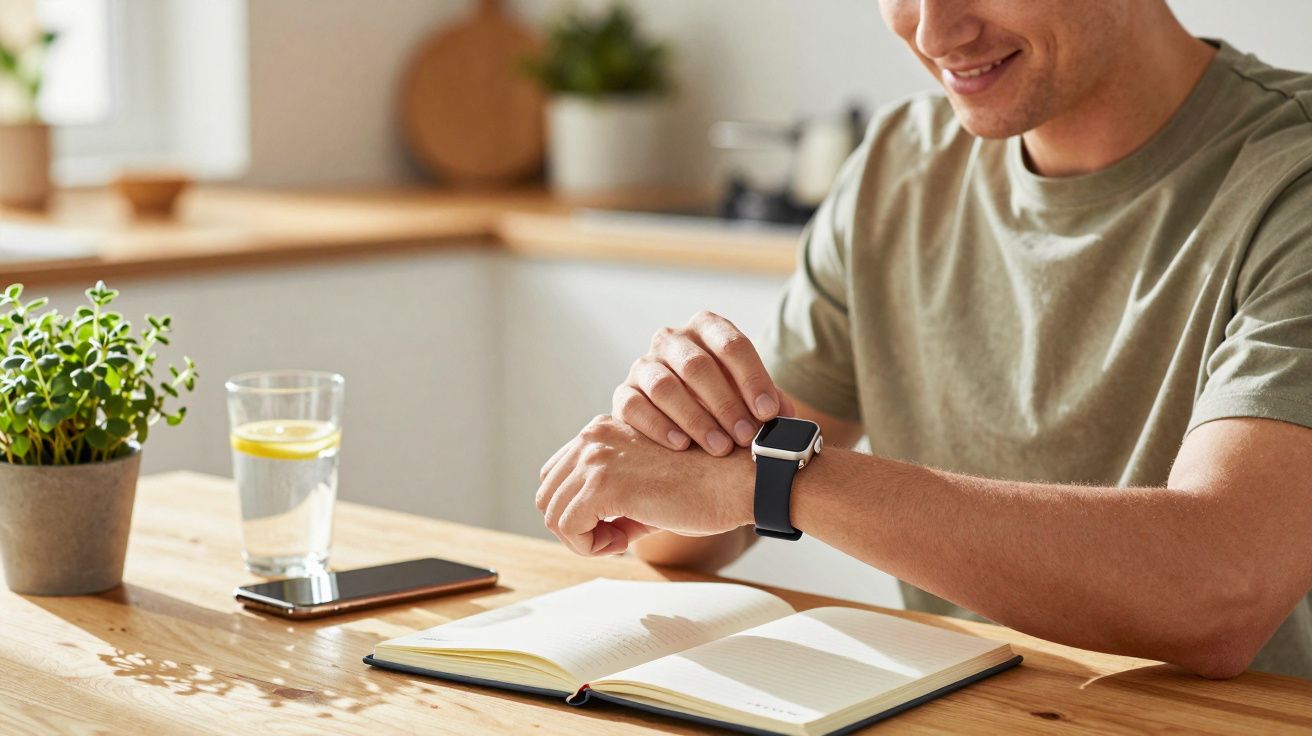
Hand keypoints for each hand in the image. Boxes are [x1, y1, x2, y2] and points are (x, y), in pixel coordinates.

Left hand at [536, 415, 753, 555]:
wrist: (739, 480)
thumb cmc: (706, 485)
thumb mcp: (647, 483)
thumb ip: (614, 498)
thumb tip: (592, 529)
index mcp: (603, 430)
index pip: (558, 475)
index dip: (578, 509)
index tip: (614, 525)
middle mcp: (593, 436)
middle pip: (548, 493)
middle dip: (575, 525)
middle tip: (614, 538)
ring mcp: (597, 458)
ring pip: (552, 512)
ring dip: (582, 538)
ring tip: (619, 541)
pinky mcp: (605, 485)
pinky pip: (568, 527)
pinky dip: (587, 546)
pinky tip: (621, 543)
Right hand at [613, 311, 794, 456]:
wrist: (675, 413)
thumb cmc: (721, 399)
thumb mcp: (746, 394)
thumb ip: (766, 401)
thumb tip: (787, 418)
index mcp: (707, 328)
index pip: (732, 345)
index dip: (753, 379)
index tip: (768, 413)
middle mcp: (672, 339)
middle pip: (697, 365)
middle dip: (726, 404)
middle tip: (746, 436)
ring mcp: (644, 365)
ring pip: (664, 386)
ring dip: (695, 419)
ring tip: (719, 447)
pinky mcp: (624, 393)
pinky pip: (634, 406)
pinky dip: (658, 427)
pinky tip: (681, 446)